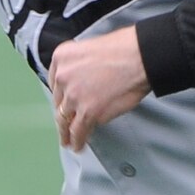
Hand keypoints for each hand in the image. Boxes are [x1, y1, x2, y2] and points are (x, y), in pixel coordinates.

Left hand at [48, 28, 149, 151]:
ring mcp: (73, 96)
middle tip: (63, 125)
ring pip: (65, 120)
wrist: (140, 57)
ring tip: (68, 141)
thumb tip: (85, 83)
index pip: (55, 82)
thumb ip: (81, 66)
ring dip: (66, 133)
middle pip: (59, 102)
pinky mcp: (88, 112)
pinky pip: (78, 131)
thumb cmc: (124, 49)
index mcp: (62, 57)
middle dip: (62, 114)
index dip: (60, 95)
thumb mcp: (90, 47)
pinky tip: (78, 146)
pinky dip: (77, 141)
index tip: (62, 103)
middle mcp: (63, 76)